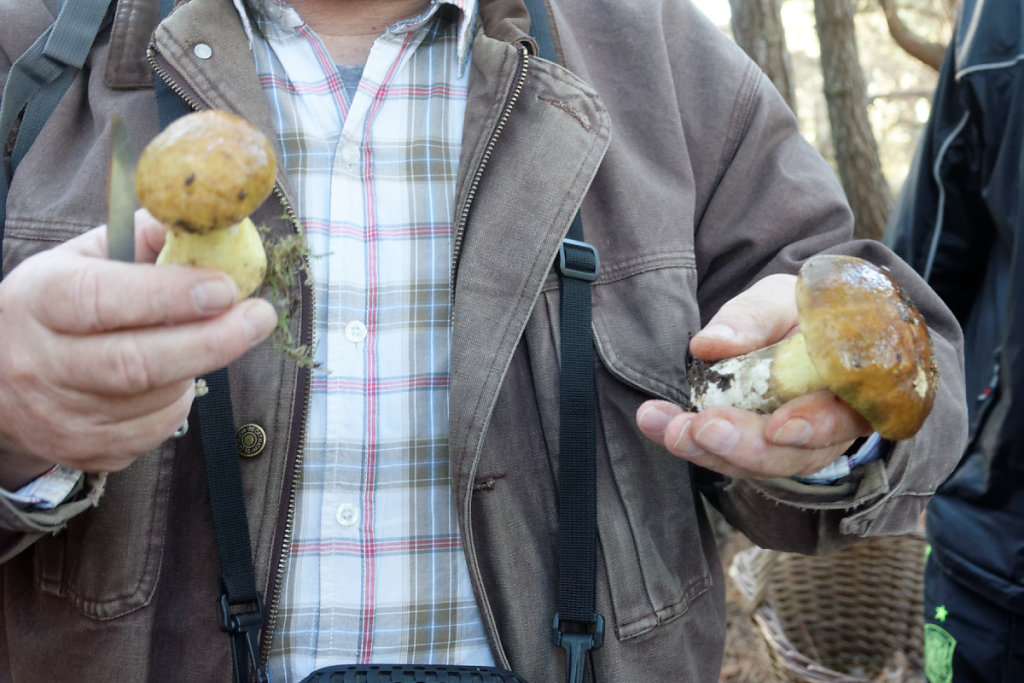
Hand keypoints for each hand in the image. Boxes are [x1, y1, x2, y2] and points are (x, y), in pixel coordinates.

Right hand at [0, 209, 277, 487]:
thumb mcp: (82, 258)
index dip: (167, 295)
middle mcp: (41, 363)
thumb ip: (142, 238)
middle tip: (259, 318)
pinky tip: (174, 378)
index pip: (101, 299)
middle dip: (211, 341)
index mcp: (39, 300)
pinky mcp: (84, 451)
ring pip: (154, 400)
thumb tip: (207, 227)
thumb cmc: (57, 306)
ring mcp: (61, 416)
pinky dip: (177, 403)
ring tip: (202, 341)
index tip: (225, 287)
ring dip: (195, 369)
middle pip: (135, 364)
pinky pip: (153, 431)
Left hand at [636, 274, 871, 478]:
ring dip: (706, 450)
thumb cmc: (798, 311)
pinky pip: (724, 455)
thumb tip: (709, 344)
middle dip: (744, 446)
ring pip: (754, 464)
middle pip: (792, 454)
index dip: (814, 426)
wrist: (788, 328)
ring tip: (667, 427)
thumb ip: (753, 318)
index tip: (777, 426)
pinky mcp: (753, 450)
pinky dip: (688, 440)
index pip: (845, 417)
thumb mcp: (780, 298)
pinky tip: (653, 421)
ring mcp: (790, 447)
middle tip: (701, 428)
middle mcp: (829, 428)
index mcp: (853, 386)